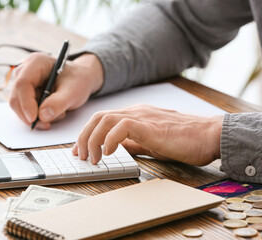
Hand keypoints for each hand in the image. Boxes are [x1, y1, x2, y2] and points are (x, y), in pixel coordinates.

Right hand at [9, 53, 102, 129]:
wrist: (80, 80)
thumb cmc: (77, 80)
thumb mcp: (73, 91)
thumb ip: (59, 102)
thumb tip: (43, 116)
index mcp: (36, 62)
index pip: (23, 83)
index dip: (26, 103)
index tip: (34, 119)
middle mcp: (25, 71)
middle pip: (17, 97)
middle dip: (30, 115)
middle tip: (47, 124)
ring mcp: (23, 84)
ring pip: (19, 107)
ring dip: (36, 117)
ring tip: (58, 114)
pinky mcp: (25, 95)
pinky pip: (24, 111)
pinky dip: (38, 117)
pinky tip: (53, 114)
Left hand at [72, 104, 222, 165]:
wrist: (209, 135)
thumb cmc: (184, 140)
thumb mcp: (151, 141)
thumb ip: (133, 142)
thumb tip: (115, 147)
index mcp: (135, 115)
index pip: (103, 119)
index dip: (87, 133)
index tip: (80, 150)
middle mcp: (136, 111)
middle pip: (98, 117)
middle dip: (84, 137)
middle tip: (81, 156)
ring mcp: (143, 116)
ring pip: (106, 119)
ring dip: (93, 140)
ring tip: (93, 158)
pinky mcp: (151, 126)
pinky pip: (123, 126)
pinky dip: (111, 139)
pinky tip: (110, 152)